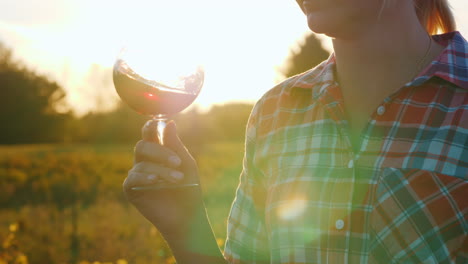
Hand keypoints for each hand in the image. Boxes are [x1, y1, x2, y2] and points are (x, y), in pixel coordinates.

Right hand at [123, 120, 203, 240]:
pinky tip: (155, 181)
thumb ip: (175, 144)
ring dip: (162, 170)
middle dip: (161, 152)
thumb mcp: (186, 164)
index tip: (157, 123)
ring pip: (142, 164)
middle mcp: (145, 161)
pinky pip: (132, 178)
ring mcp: (137, 175)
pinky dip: (145, 177)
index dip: (150, 127)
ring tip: (178, 180)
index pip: (149, 134)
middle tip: (177, 162)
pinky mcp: (131, 190)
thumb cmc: (188, 188)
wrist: (187, 216)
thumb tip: (169, 122)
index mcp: (158, 152)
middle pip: (143, 146)